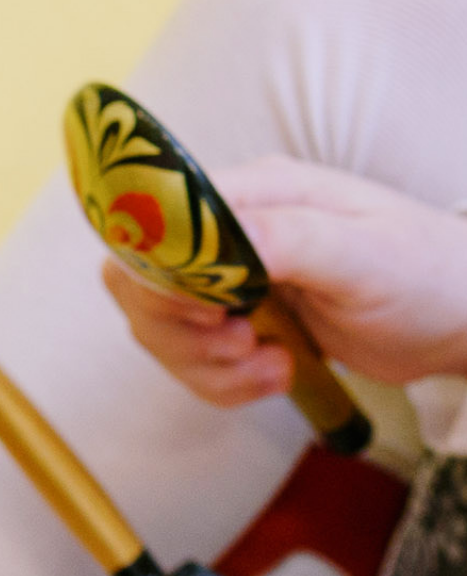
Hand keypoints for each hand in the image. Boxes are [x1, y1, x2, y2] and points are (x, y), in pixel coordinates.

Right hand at [102, 157, 466, 402]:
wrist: (456, 318)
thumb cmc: (425, 274)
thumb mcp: (362, 255)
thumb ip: (285, 238)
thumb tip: (212, 240)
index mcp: (259, 191)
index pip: (157, 220)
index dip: (161, 276)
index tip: (207, 313)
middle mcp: (233, 229)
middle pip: (141, 283)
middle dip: (179, 333)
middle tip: (240, 345)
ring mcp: (231, 277)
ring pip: (161, 331)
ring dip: (206, 367)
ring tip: (273, 366)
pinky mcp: (237, 321)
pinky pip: (191, 361)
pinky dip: (222, 383)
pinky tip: (276, 373)